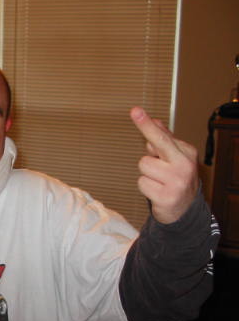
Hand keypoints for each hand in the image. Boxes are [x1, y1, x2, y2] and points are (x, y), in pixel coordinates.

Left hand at [131, 107, 197, 223]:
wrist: (184, 209)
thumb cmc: (175, 178)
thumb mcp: (174, 157)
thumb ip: (164, 140)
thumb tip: (155, 121)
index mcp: (186, 153)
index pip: (163, 135)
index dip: (147, 123)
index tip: (135, 111)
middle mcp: (184, 165)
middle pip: (157, 144)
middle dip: (146, 129)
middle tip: (135, 111)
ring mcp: (176, 181)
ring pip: (144, 165)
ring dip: (146, 173)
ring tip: (158, 180)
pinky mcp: (166, 196)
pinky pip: (142, 183)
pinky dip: (146, 187)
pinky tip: (157, 191)